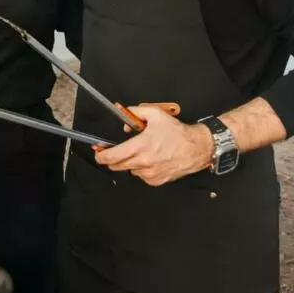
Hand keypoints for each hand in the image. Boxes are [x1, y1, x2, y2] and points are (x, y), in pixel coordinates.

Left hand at [93, 104, 213, 186]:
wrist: (195, 148)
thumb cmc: (177, 133)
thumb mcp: (155, 115)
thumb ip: (136, 112)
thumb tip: (123, 112)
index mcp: (141, 146)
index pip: (113, 156)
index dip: (102, 156)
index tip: (98, 154)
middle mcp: (144, 162)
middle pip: (117, 166)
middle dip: (113, 159)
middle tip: (115, 151)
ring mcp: (150, 173)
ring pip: (129, 170)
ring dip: (129, 162)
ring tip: (141, 152)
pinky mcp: (156, 180)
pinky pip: (141, 176)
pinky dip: (141, 169)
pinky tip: (150, 159)